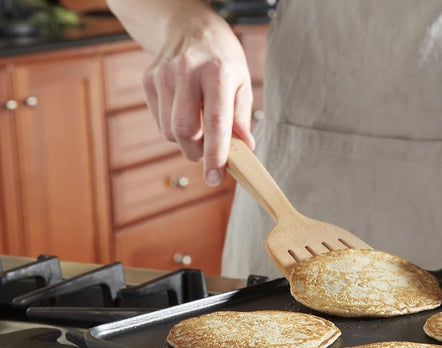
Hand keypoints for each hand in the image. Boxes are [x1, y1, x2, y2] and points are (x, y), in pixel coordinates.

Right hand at [143, 13, 255, 185]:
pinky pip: (159, 121)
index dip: (215, 155)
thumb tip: (244, 150)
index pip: (215, 123)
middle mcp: (187, 72)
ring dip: (185, 140)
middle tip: (209, 152)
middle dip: (197, 152)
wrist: (190, 27)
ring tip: (199, 124)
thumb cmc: (222, 60)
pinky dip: (173, 127)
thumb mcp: (242, 83)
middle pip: (184, 131)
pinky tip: (185, 110)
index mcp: (217, 73)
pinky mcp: (148, 80)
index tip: (215, 178)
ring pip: (169, 131)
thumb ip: (242, 118)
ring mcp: (163, 75)